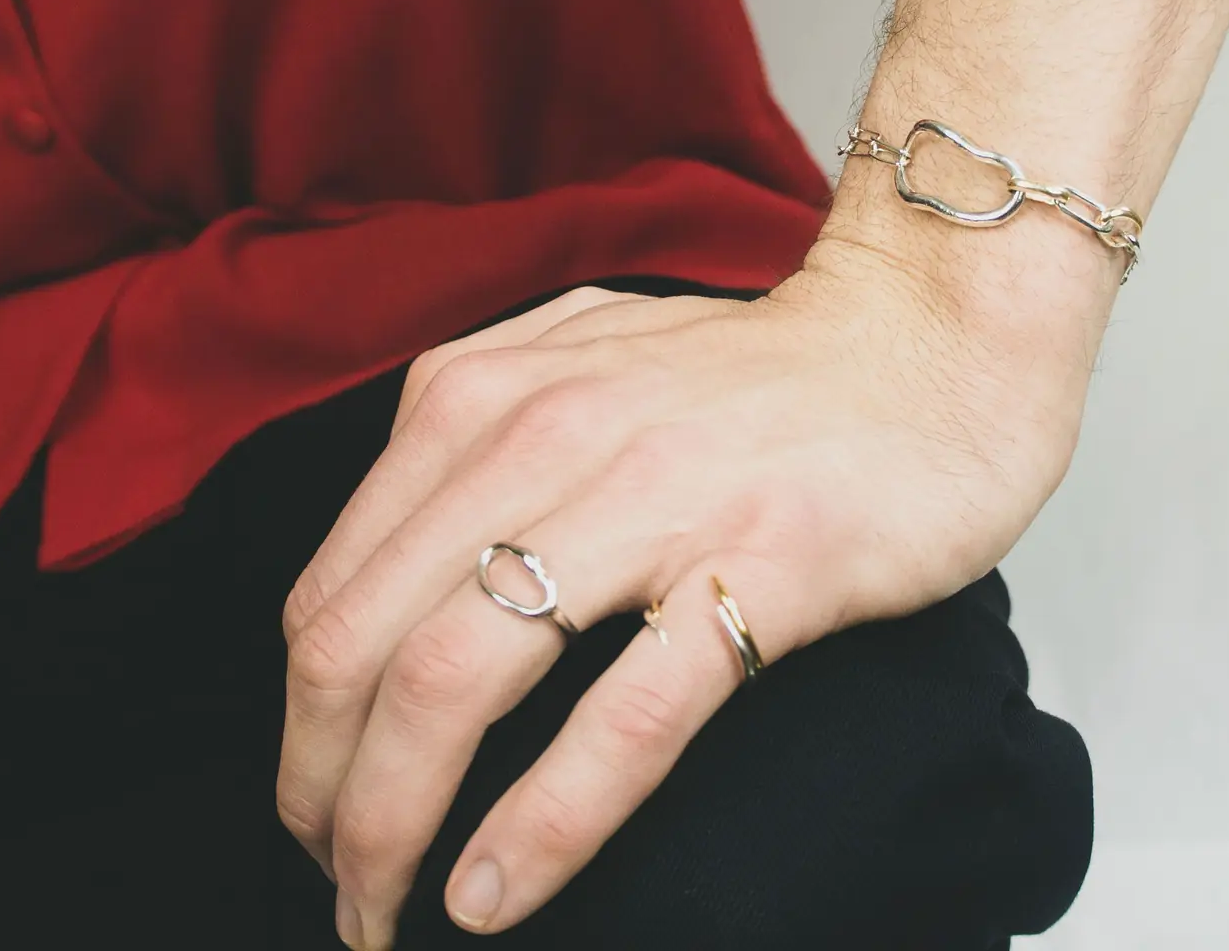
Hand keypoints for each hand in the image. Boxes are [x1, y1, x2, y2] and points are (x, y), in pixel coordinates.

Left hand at [275, 240, 1099, 945]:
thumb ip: (469, 455)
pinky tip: (494, 893)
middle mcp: (545, 433)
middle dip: (320, 795)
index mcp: (481, 396)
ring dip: (391, 825)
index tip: (320, 800)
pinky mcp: (762, 562)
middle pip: (360, 645)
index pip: (331, 589)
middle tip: (335, 877)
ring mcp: (654, 495)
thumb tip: (378, 594)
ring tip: (385, 909)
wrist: (930, 336)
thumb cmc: (755, 380)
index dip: (298, 724)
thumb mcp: (568, 375)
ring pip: (455, 679)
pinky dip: (540, 824)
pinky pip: (622, 718)